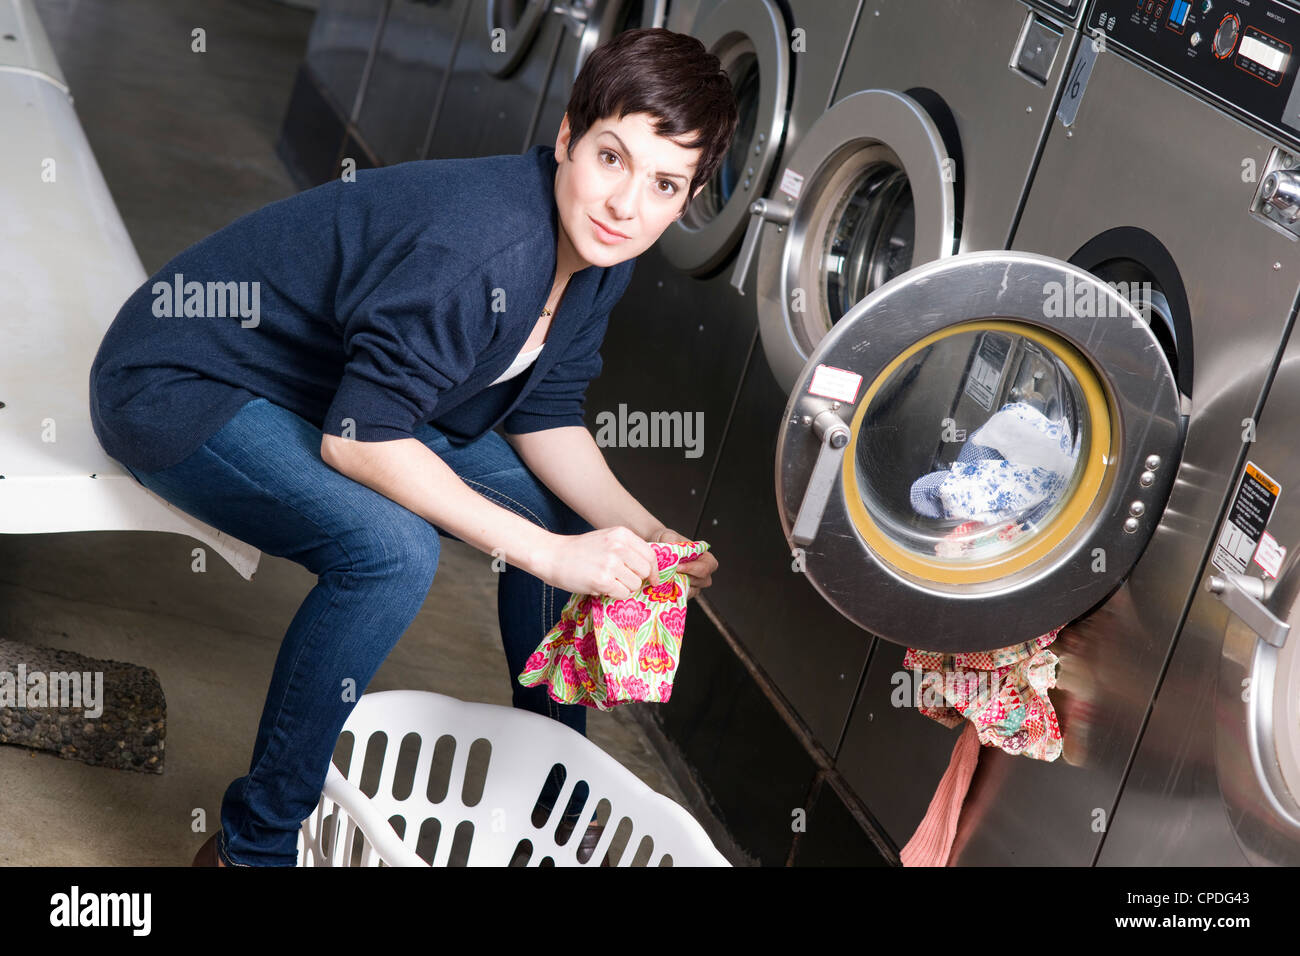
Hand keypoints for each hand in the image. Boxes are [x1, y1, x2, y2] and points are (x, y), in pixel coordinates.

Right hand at [533, 527, 657, 599]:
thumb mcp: (607, 539)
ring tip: (608, 582)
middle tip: (621, 580)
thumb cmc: (579, 550)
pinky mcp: (603, 580)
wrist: (552, 555)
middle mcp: (619, 546)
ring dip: (624, 588)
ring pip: (635, 584)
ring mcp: (611, 563)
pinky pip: (622, 594)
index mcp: (622, 534)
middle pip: (645, 571)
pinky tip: (601, 587)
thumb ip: (627, 548)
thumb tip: (650, 568)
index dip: (654, 570)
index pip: (650, 554)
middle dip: (636, 579)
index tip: (653, 580)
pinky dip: (614, 594)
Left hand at [651, 527, 716, 600]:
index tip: (678, 567)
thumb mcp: (669, 537)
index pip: (708, 565)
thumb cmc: (667, 541)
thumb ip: (672, 543)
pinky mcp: (684, 591)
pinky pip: (683, 597)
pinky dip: (675, 593)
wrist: (657, 549)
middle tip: (672, 574)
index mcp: (704, 557)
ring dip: (680, 586)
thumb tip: (672, 554)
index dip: (694, 568)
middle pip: (704, 580)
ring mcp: (694, 583)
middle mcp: (701, 572)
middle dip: (688, 578)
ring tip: (667, 580)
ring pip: (694, 590)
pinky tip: (665, 587)